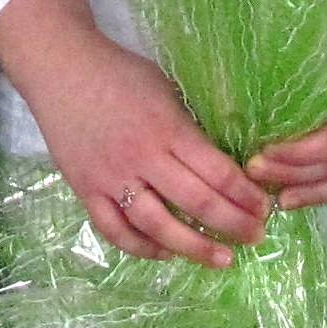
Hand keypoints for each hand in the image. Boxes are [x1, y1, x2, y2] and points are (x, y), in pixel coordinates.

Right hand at [0, 0, 268, 269]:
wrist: (61, 68)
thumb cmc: (119, 72)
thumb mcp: (165, 88)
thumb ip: (189, 126)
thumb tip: (223, 159)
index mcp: (167, 127)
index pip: (217, 171)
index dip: (246, 195)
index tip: (265, 208)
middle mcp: (142, 157)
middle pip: (196, 203)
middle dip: (234, 224)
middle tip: (257, 237)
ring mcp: (112, 178)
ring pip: (158, 227)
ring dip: (195, 247)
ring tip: (223, 259)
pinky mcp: (86, 190)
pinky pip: (117, 230)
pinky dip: (144, 248)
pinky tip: (167, 252)